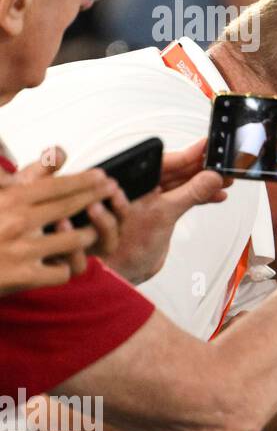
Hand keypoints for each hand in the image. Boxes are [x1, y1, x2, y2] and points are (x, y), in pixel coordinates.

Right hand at [0, 150, 114, 294]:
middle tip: (111, 190)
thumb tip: (59, 152)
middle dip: (95, 197)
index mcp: (9, 199)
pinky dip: (63, 268)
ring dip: (85, 236)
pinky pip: (62, 272)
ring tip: (90, 233)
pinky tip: (62, 264)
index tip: (101, 177)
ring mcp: (22, 251)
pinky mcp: (23, 278)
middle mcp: (18, 222)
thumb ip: (29, 175)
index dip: (84, 181)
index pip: (56, 186)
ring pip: (74, 240)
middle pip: (70, 207)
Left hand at [101, 139, 227, 284]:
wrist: (121, 274)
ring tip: (225, 182)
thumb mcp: (165, 214)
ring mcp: (151, 201)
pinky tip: (215, 196)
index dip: (191, 155)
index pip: (168, 161)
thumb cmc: (124, 248)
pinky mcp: (159, 214)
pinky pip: (183, 200)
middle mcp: (143, 189)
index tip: (209, 147)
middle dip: (203, 171)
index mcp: (137, 183)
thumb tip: (211, 177)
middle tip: (225, 167)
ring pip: (182, 186)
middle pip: (178, 172)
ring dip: (205, 185)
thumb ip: (191, 193)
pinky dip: (199, 198)